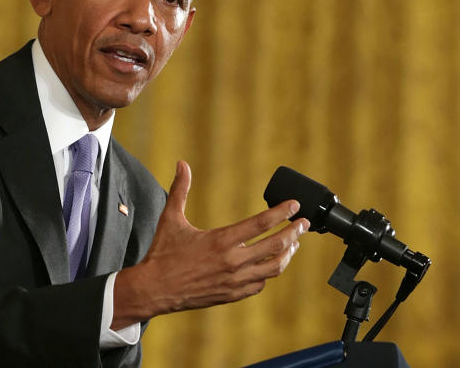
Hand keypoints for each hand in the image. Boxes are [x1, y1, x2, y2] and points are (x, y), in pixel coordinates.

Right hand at [112, 160, 308, 327]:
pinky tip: (270, 264)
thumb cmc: (162, 253)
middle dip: (294, 232)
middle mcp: (232, 261)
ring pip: (273, 268)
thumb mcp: (171, 217)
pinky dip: (269, 272)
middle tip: (304, 223)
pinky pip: (260, 284)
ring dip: (287, 254)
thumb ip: (181, 189)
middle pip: (276, 246)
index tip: (295, 205)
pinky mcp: (232, 295)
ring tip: (293, 243)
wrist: (155, 289)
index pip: (262, 223)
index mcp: (221, 240)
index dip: (282, 212)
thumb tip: (182, 164)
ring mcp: (234, 281)